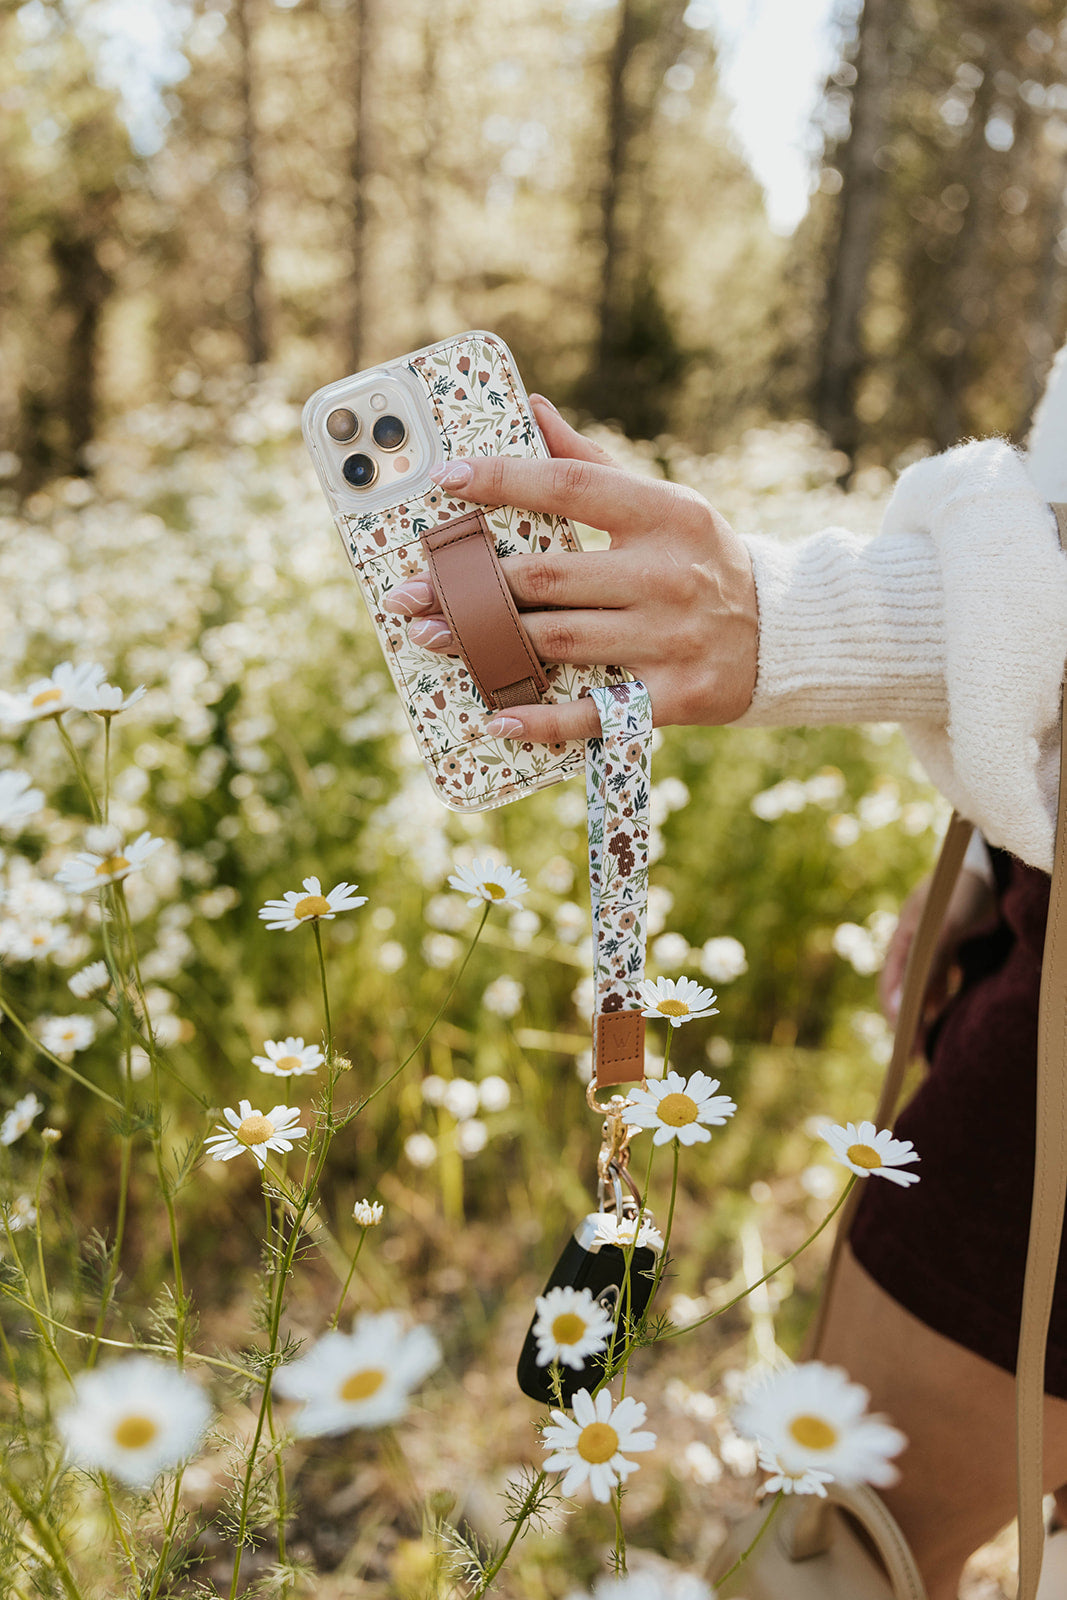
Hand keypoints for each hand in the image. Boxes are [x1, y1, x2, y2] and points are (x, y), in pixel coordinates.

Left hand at [382, 395, 758, 741]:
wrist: (783, 632)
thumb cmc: (702, 558)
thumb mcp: (664, 502)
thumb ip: (592, 464)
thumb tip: (531, 408)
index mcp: (664, 514)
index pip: (570, 488)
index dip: (503, 480)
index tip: (445, 480)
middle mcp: (666, 575)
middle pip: (547, 578)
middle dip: (468, 585)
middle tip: (408, 590)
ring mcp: (669, 639)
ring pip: (558, 641)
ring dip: (484, 643)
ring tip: (428, 636)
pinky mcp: (673, 696)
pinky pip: (595, 711)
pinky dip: (543, 718)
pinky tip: (494, 716)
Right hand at [879, 866, 995, 1030]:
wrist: (992, 867)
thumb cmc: (962, 893)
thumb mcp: (944, 929)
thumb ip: (926, 965)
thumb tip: (901, 1006)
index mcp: (902, 938)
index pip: (892, 986)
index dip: (895, 1017)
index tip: (904, 1046)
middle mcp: (915, 945)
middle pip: (907, 990)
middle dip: (910, 1022)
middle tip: (919, 1055)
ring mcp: (934, 946)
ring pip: (926, 987)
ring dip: (928, 1013)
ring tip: (934, 1042)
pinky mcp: (953, 947)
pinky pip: (944, 979)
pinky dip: (944, 999)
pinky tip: (950, 1014)